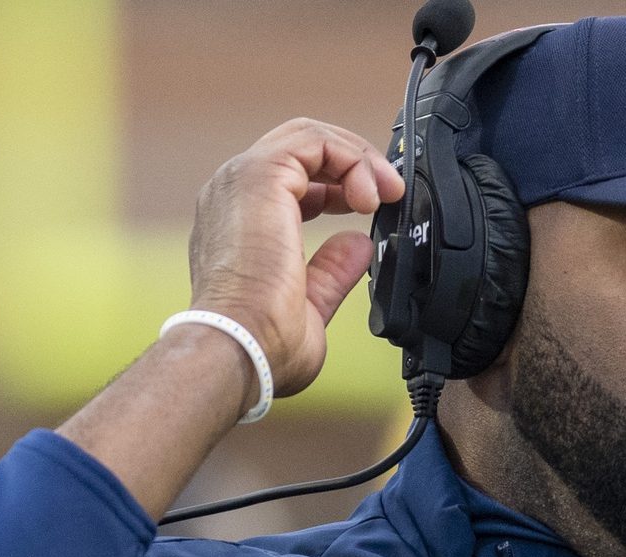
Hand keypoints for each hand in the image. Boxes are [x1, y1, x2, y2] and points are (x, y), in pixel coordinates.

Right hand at [184, 118, 404, 398]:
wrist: (241, 349)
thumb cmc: (263, 345)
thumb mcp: (310, 306)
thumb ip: (332, 271)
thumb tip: (357, 245)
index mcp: (239, 223)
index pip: (292, 179)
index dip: (339, 184)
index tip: (373, 206)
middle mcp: (234, 194)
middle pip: (301, 149)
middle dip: (354, 163)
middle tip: (391, 192)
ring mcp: (242, 180)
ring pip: (309, 138)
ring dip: (357, 158)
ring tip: (386, 192)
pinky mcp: (259, 175)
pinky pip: (313, 141)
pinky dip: (351, 158)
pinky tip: (370, 195)